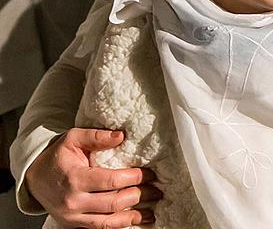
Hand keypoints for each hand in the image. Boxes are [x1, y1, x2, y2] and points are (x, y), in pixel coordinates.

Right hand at [24, 128, 159, 227]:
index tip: (149, 173)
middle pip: (113, 203)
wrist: (34, 178)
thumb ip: (96, 136)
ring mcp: (73, 217)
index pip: (111, 181)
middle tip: (156, 189)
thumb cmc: (57, 157)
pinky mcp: (74, 225)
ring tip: (151, 211)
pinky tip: (134, 220)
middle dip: (139, 196)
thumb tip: (121, 136)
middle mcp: (73, 201)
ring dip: (132, 217)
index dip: (134, 178)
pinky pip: (99, 228)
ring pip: (108, 222)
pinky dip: (119, 225)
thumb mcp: (73, 139)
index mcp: (75, 178)